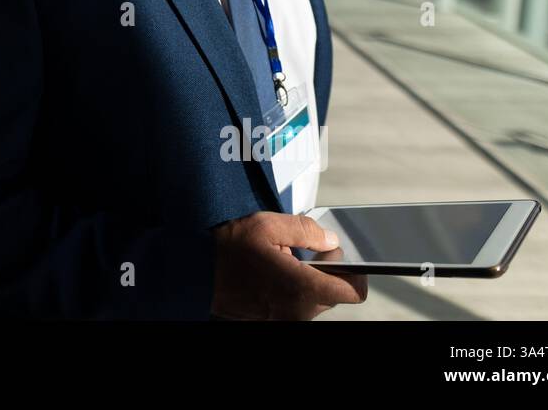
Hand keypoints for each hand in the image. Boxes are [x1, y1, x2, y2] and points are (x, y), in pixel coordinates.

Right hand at [210, 211, 367, 319]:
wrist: (194, 271)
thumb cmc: (225, 249)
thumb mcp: (267, 225)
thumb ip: (306, 231)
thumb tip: (329, 239)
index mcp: (301, 288)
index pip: (352, 291)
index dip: (354, 272)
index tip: (339, 257)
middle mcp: (296, 311)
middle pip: (331, 295)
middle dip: (322, 272)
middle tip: (298, 251)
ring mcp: (282, 319)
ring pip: (311, 300)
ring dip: (303, 281)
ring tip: (277, 261)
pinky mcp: (270, 321)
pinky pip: (292, 306)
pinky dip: (287, 290)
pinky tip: (267, 273)